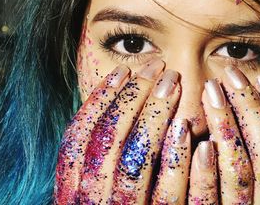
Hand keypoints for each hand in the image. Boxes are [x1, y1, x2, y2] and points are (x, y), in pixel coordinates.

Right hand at [54, 58, 182, 203]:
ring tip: (173, 85)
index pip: (77, 140)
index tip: (122, 70)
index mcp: (71, 195)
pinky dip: (177, 159)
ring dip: (154, 118)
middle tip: (157, 68)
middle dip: (132, 99)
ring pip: (134, 163)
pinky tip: (187, 128)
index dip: (99, 101)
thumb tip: (116, 109)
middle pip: (106, 143)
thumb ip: (101, 161)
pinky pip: (167, 195)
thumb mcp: (99, 190)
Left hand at [188, 66, 259, 203]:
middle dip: (251, 109)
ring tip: (212, 91)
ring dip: (228, 127)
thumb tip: (245, 99)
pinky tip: (197, 143)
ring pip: (242, 173)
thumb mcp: (238, 179)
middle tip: (229, 75)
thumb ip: (244, 150)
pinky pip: (208, 200)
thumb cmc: (217, 201)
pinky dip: (206, 172)